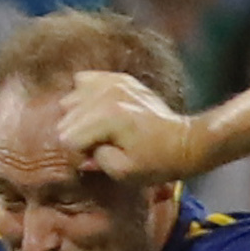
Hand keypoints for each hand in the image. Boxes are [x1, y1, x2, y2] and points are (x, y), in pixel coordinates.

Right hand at [55, 68, 212, 184]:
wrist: (184, 142)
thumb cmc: (157, 162)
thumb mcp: (124, 172)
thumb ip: (96, 161)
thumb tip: (82, 153)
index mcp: (107, 118)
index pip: (67, 138)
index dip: (79, 153)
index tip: (96, 158)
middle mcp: (105, 95)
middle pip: (65, 118)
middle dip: (77, 136)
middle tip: (100, 146)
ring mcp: (111, 82)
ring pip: (70, 101)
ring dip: (79, 117)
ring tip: (100, 129)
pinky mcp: (118, 78)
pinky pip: (83, 81)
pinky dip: (85, 97)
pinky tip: (98, 109)